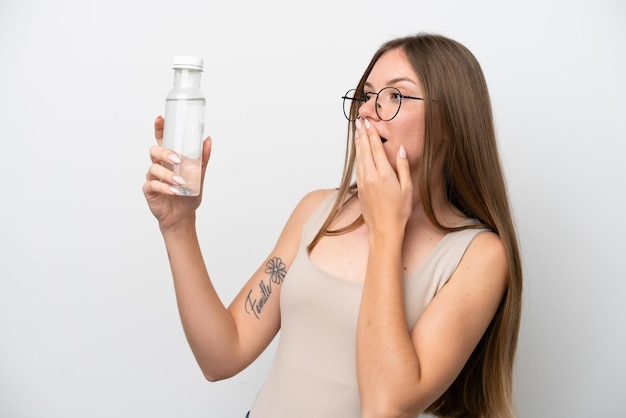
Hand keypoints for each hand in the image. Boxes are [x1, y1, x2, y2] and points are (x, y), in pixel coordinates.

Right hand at [142, 116, 211, 229]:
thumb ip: (202, 159)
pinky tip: (173, 191)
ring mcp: (153, 177)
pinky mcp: (150, 190)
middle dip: (164, 152)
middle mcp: (159, 165)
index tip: (161, 119)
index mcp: (169, 158)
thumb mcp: (199, 175)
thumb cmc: (188, 194)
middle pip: (154, 151)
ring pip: (154, 168)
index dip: (159, 129)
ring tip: (180, 182)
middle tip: (177, 159)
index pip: (162, 140)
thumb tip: (207, 140)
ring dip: (168, 174)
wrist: (183, 215)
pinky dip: (164, 187)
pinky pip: (153, 185)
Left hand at [354, 118, 412, 234]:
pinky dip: (358, 156)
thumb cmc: (399, 211)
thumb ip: (403, 167)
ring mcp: (364, 182)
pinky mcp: (361, 189)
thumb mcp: (407, 188)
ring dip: (358, 144)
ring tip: (357, 132)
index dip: (371, 134)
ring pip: (359, 158)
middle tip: (359, 121)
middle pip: (365, 150)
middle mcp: (371, 176)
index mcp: (384, 174)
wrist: (384, 229)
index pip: (376, 148)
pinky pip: (358, 168)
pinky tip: (358, 152)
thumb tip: (401, 149)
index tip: (369, 123)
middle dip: (362, 134)